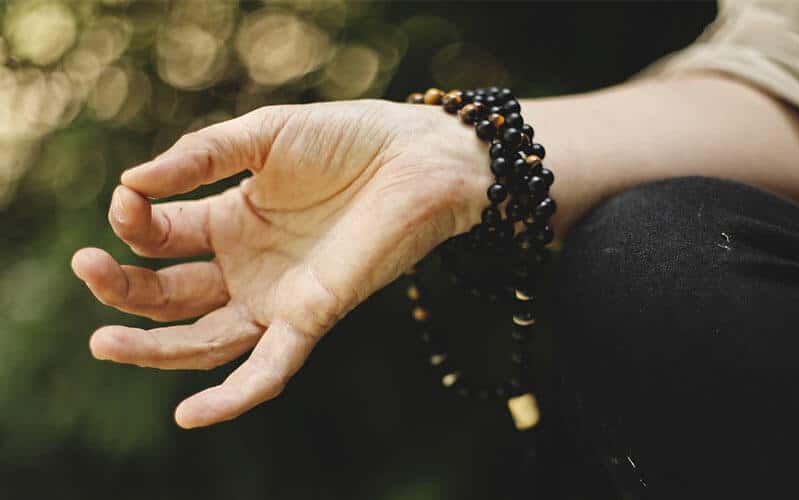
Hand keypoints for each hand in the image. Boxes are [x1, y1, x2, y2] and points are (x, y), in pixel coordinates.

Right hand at [71, 100, 490, 427]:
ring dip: (152, 349)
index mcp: (229, 220)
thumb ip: (200, 157)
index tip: (126, 199)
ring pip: (203, 340)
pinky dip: (234, 396)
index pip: (160, 237)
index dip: (133, 223)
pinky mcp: (312, 316)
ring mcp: (277, 296)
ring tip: (102, 343)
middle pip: (169, 295)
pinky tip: (189, 415)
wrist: (419, 157)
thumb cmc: (348, 138)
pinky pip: (269, 367)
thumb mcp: (263, 137)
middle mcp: (247, 265)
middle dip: (123, 289)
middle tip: (85, 269)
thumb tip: (132, 182)